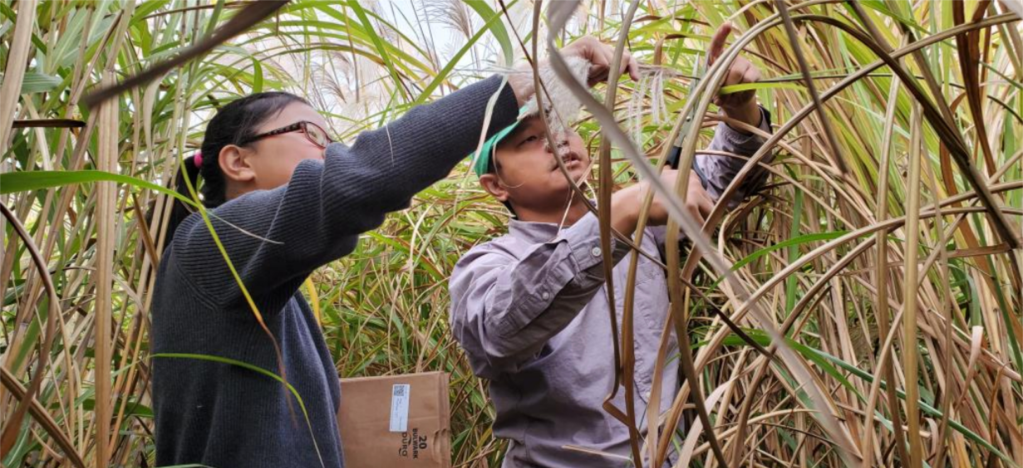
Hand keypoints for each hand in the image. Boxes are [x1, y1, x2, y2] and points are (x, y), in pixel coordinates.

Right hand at [508, 36, 639, 105]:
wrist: (547, 86)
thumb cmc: (566, 86)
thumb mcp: (592, 80)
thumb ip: (608, 73)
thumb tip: (628, 68)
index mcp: (597, 52)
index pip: (623, 55)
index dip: (631, 66)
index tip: (635, 79)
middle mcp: (596, 43)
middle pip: (623, 57)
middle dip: (615, 73)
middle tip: (596, 80)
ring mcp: (591, 41)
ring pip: (613, 62)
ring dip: (602, 75)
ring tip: (584, 76)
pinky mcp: (587, 43)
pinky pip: (605, 63)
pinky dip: (596, 73)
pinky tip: (583, 72)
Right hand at [610, 170, 713, 233]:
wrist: (633, 204)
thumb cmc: (646, 199)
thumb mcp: (666, 186)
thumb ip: (680, 188)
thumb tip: (690, 197)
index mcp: (689, 174)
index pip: (704, 194)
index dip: (699, 207)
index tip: (690, 216)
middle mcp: (693, 180)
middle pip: (709, 203)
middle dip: (703, 215)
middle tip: (692, 226)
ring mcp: (693, 192)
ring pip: (709, 213)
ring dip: (701, 224)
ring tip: (690, 231)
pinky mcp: (690, 206)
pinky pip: (701, 224)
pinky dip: (698, 232)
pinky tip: (689, 235)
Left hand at [708, 23, 761, 127]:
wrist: (735, 102)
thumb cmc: (720, 92)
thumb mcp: (713, 92)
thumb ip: (713, 91)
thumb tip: (719, 97)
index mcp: (717, 59)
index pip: (717, 45)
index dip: (721, 34)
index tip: (728, 24)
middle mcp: (732, 57)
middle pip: (728, 66)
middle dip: (723, 83)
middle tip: (720, 95)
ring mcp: (745, 64)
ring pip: (739, 75)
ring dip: (732, 90)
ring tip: (730, 97)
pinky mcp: (756, 73)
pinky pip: (748, 82)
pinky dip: (742, 92)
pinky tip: (739, 95)